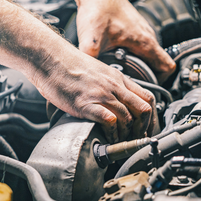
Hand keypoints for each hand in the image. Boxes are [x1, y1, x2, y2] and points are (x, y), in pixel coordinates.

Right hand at [31, 43, 155, 142]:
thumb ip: (110, 84)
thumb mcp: (97, 71)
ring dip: (128, 134)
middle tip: (139, 139)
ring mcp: (101, 95)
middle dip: (144, 128)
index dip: (151, 116)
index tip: (147, 128)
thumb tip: (116, 100)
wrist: (50, 58)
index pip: (147, 98)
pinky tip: (109, 137)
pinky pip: (110, 121)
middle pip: (143, 109)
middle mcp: (114, 86)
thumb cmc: (68, 64)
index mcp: (118, 78)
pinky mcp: (87, 104)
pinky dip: (112, 133)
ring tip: (123, 142)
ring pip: (129, 118)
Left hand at [75, 0, 175, 82]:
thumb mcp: (91, 39)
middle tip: (130, 84)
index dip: (161, 81)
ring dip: (139, 66)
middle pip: (158, 63)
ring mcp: (140, 31)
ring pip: (148, 55)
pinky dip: (132, 55)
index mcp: (144, 41)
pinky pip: (139, 47)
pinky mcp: (131, 28)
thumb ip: (90, 60)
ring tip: (122, 72)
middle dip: (147, 77)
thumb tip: (86, 77)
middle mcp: (146, 36)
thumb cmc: (97, 7)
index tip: (148, 88)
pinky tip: (115, 58)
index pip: (167, 67)